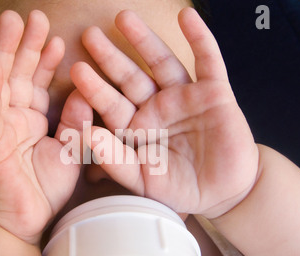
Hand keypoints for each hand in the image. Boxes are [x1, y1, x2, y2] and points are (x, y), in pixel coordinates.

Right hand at [0, 10, 91, 243]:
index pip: (40, 83)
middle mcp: (14, 118)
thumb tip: (84, 97)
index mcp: (33, 119)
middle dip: (27, 45)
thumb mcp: (70, 151)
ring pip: (1, 83)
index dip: (48, 61)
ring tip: (13, 23)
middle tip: (35, 17)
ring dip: (6, 53)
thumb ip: (77, 124)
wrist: (20, 222)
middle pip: (21, 74)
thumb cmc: (44, 190)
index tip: (58, 39)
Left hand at [70, 8, 258, 218]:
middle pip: (130, 78)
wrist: (223, 193)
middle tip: (89, 35)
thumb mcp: (143, 179)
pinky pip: (208, 61)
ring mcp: (185, 97)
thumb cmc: (180, 189)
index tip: (76, 70)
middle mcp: (157, 108)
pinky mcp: (214, 93)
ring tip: (123, 17)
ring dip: (144, 40)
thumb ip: (115, 160)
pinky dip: (200, 39)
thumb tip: (86, 135)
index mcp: (137, 128)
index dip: (95, 89)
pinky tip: (187, 17)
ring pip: (162, 63)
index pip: (112, 106)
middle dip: (111, 57)